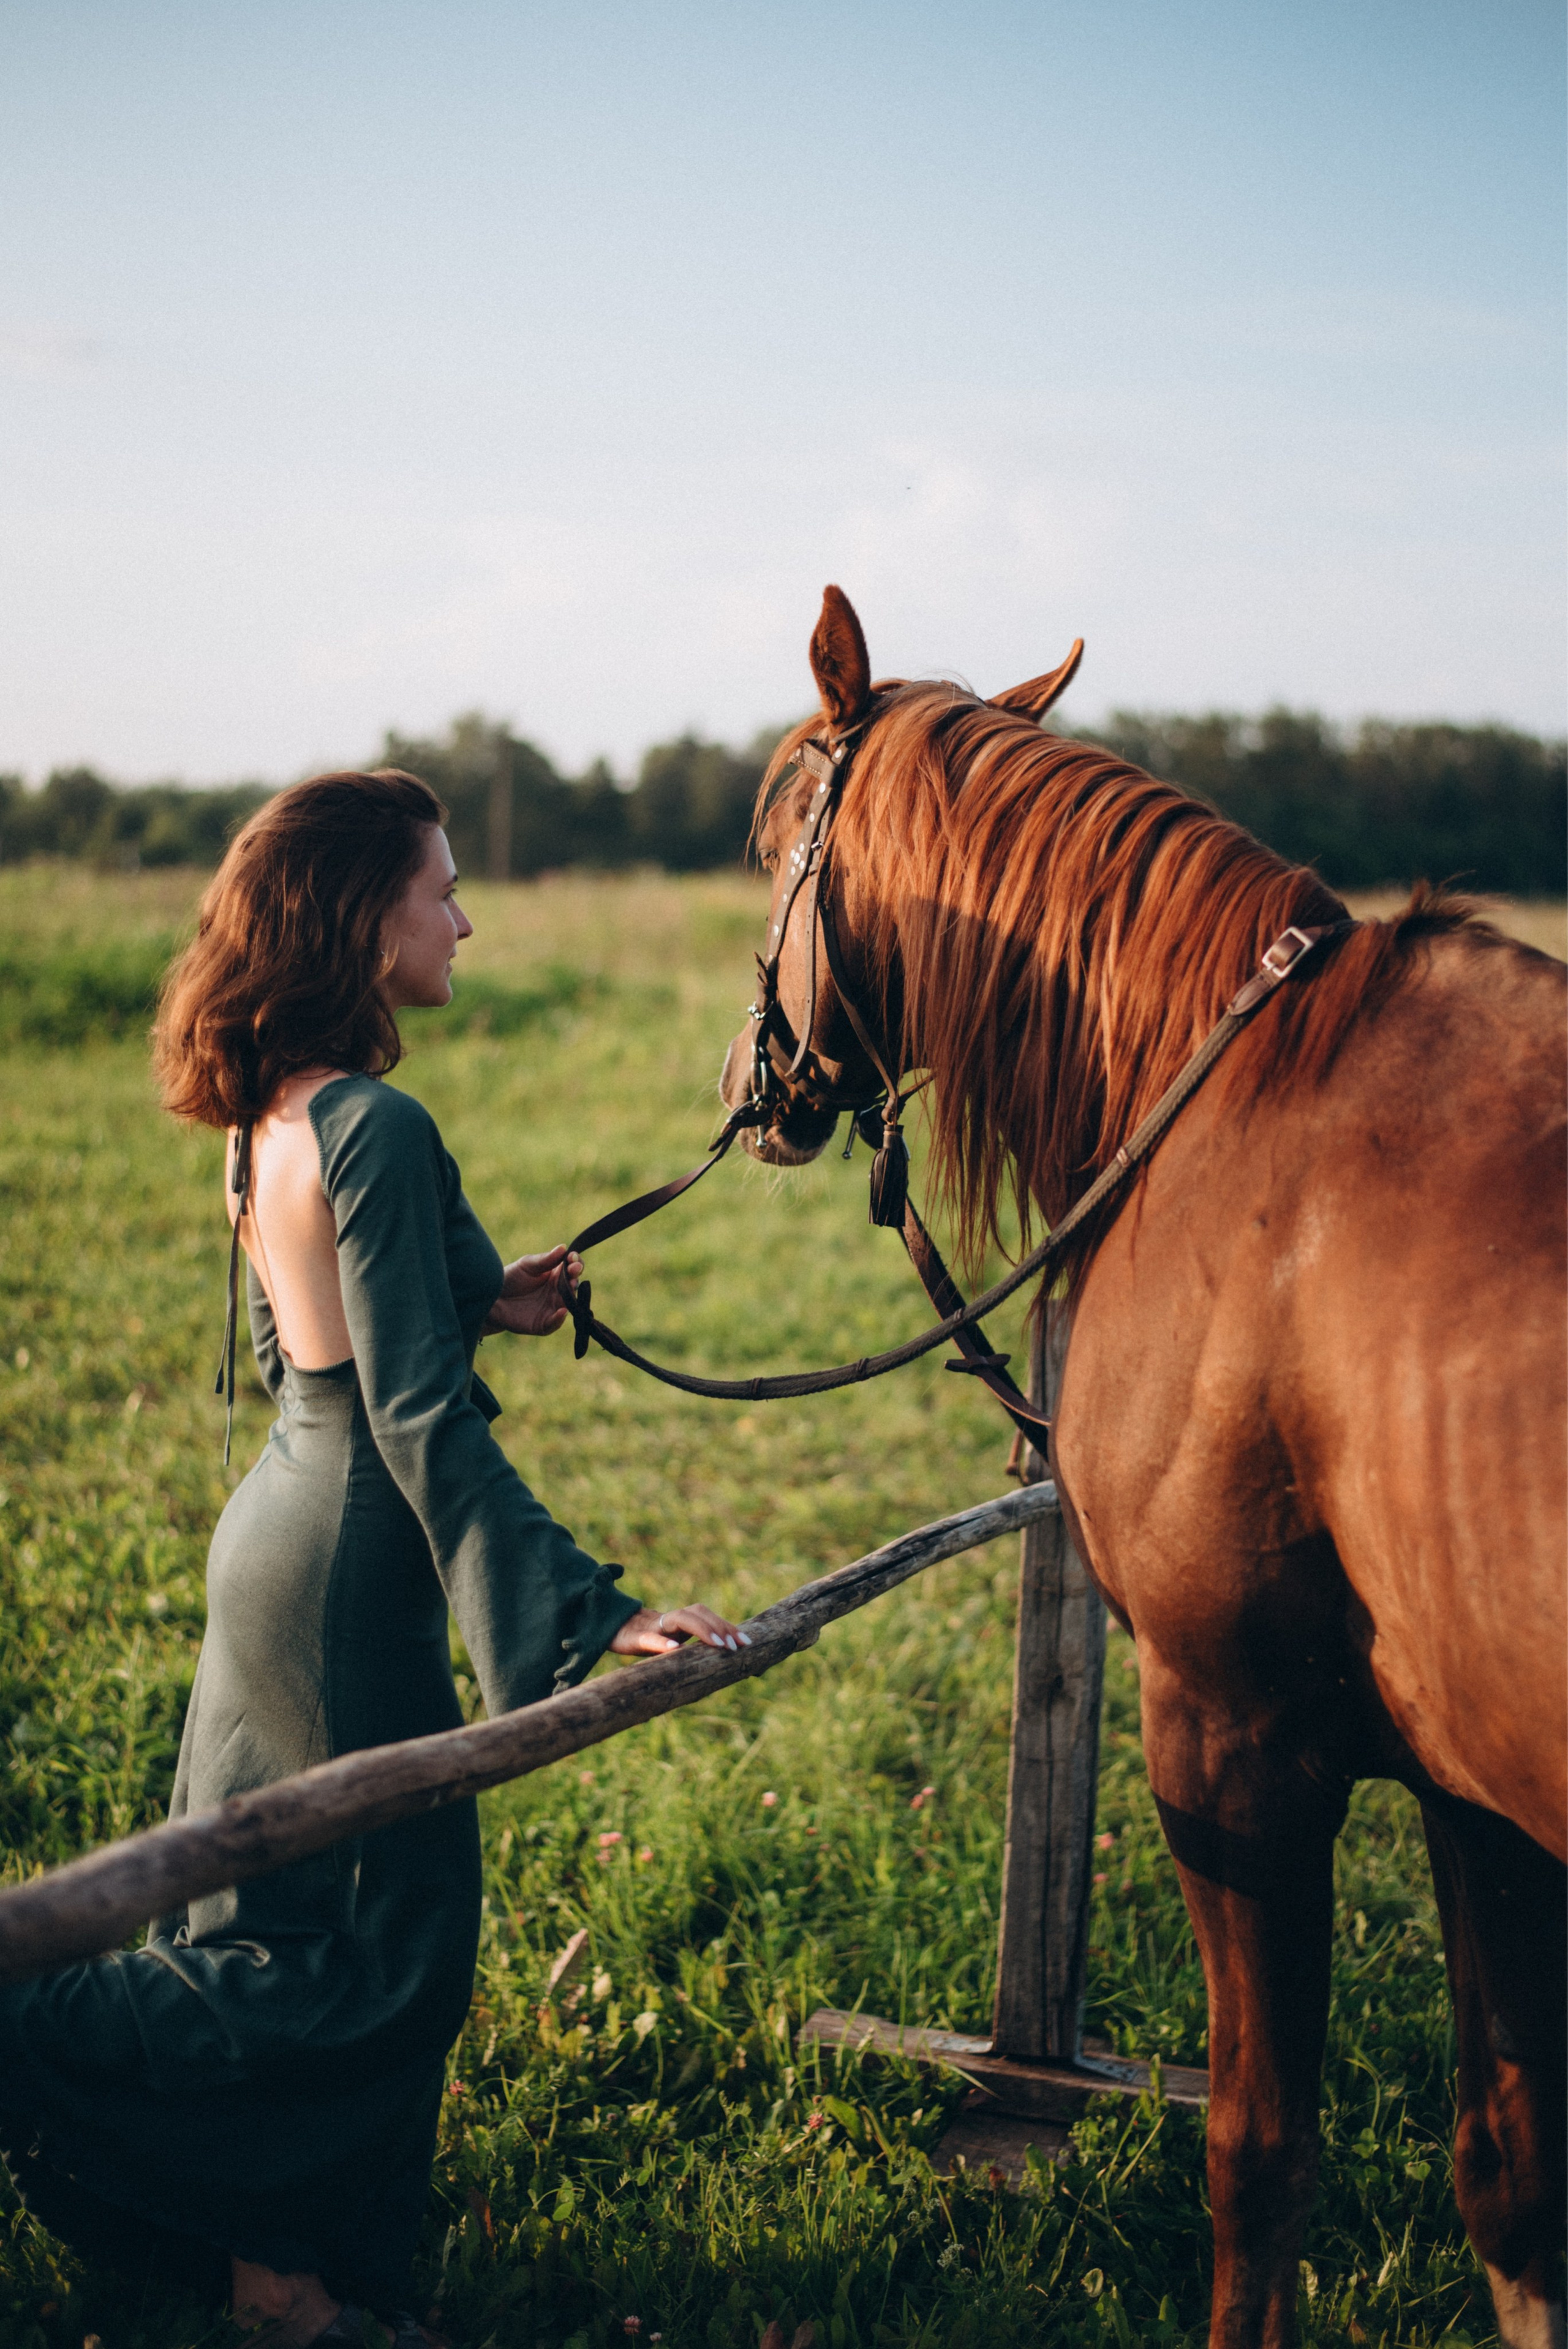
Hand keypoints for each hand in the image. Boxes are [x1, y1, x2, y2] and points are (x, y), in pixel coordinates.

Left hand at [482, 1244, 582, 1336]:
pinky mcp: (543, 1324)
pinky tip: (561, 1311)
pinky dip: (559, 1318)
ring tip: (570, 1287)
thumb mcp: (527, 1265)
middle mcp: (557, 1292)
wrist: (492, 1298)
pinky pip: (555, 1323)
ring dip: (571, 1297)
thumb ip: (545, 1259)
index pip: (572, 1268)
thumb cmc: (510, 1278)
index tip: (572, 1258)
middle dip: (575, 1277)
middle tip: (574, 1270)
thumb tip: (563, 1248)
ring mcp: (552, 1308)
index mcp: (556, 1275)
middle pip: (573, 1285)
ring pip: (568, 1304)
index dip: (576, 1263)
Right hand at [610, 1604, 751, 1656]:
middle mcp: (671, 1620)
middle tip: (736, 1645)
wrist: (614, 1632)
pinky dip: (662, 1643)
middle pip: (699, 1613)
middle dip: (720, 1626)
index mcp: (682, 1621)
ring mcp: (654, 1627)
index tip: (747, 1642)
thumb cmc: (650, 1640)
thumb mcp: (674, 1644)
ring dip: (701, 1629)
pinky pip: (650, 1638)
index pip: (709, 1617)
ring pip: (680, 1620)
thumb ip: (694, 1647)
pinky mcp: (636, 1638)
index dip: (728, 1626)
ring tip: (718, 1643)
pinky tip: (674, 1649)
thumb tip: (725, 1662)